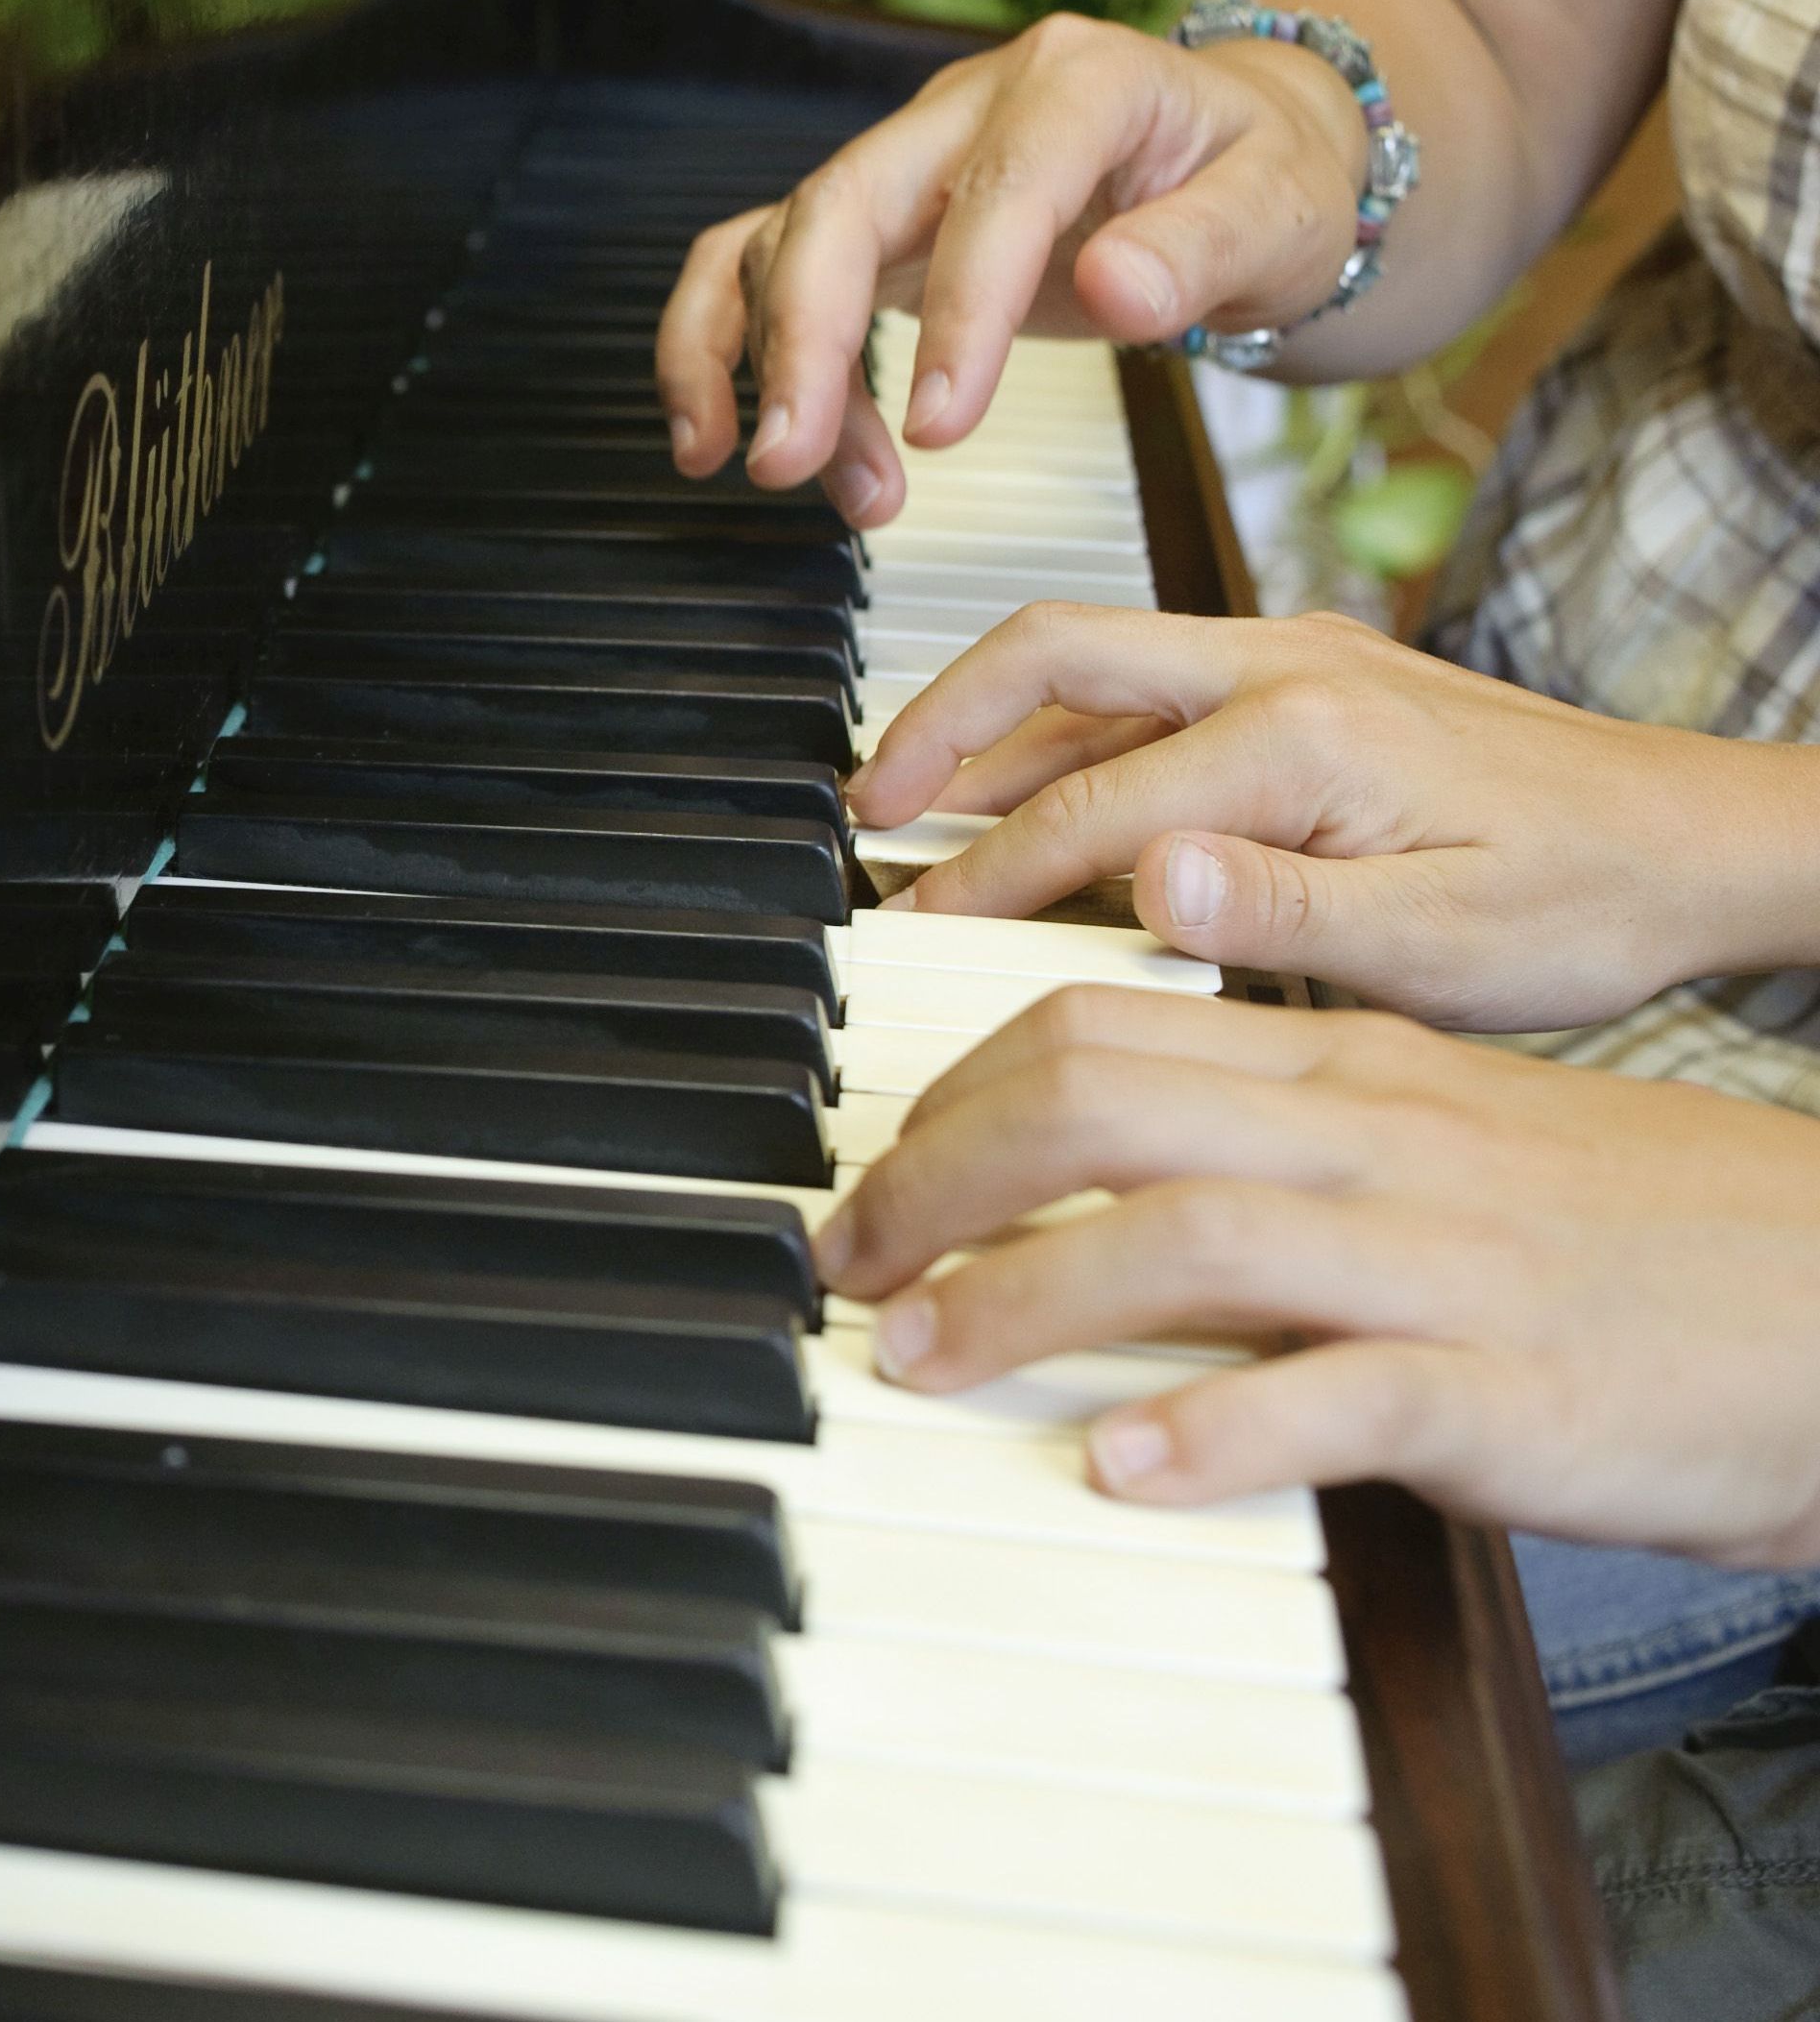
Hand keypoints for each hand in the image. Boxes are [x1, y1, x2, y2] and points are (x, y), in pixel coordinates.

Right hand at [657, 13, 1368, 522]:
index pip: (996, 191)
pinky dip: (714, 345)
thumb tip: (1116, 293)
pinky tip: (708, 436)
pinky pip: (751, 263)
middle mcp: (964, 106)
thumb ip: (1204, 247)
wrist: (1240, 152)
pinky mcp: (865, 216)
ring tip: (827, 488)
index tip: (941, 431)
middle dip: (803, 341)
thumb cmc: (1265, 176)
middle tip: (794, 466)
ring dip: (780, 374)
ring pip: (785, 245)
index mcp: (1077, 82)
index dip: (958, 312)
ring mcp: (902, 159)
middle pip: (841, 203)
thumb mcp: (1284, 207)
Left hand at [819, 986, 1819, 1566]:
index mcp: (1356, 1072)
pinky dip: (1214, 1429)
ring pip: (1184, 1233)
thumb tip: (1106, 1192)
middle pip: (1099, 1098)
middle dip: (933, 1177)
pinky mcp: (1515, 1393)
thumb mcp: (1444, 1154)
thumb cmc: (1643, 1244)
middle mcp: (1381, 1141)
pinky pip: (1339, 1395)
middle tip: (850, 1267)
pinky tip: (1122, 1466)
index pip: (1099, 1028)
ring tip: (920, 1356)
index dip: (950, 1099)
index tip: (878, 1179)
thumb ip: (1280, 1149)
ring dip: (1018, 1297)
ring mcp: (1448, 1262)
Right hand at [852, 602, 1819, 1029]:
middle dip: (937, 725)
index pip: (1090, 805)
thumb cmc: (1587, 905)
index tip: (915, 924)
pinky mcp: (1309, 677)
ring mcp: (1296, 657)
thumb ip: (1282, 911)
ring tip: (912, 803)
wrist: (1701, 843)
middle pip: (1053, 655)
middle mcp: (1286, 664)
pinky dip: (1059, 732)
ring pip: (1091, 662)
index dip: (987, 873)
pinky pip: (1146, 682)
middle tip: (864, 806)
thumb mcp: (1441, 942)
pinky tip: (1032, 795)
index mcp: (1303, 733)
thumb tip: (1144, 880)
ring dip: (988, 725)